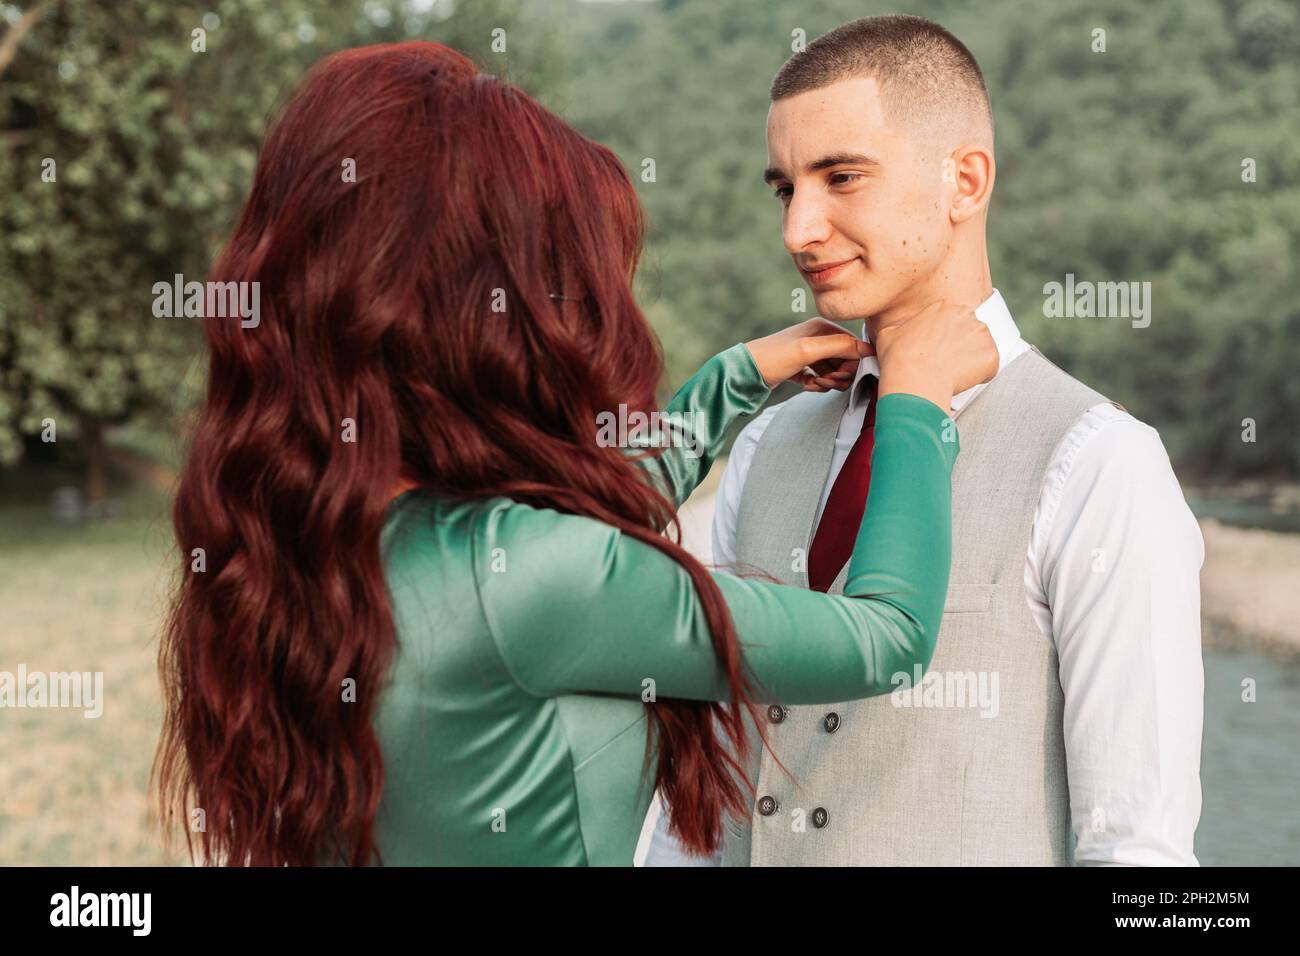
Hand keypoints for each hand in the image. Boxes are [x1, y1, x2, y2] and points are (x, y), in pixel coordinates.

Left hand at [743, 318, 873, 391]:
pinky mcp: (801, 368)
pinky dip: (817, 385)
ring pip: (833, 372)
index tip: (840, 375)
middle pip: (844, 361)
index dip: (852, 364)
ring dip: (828, 382)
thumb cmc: (773, 357)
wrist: (744, 372)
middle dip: (839, 375)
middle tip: (825, 382)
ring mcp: (809, 354)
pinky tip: (807, 386)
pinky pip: (820, 379)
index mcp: (821, 328)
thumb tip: (868, 349)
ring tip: (814, 384)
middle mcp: (817, 338)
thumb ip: (839, 346)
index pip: (853, 345)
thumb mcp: (808, 350)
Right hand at [873, 301, 998, 411]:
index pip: (952, 319)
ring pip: (981, 348)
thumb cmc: (899, 358)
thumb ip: (903, 328)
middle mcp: (966, 315)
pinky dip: (979, 376)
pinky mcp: (991, 355)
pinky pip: (989, 367)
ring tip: (952, 373)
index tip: (938, 349)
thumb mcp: (890, 334)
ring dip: (971, 359)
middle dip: (961, 346)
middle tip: (946, 363)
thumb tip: (901, 334)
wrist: (913, 379)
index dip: (945, 337)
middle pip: (969, 331)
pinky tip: (960, 381)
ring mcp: (981, 335)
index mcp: (944, 307)